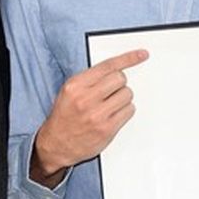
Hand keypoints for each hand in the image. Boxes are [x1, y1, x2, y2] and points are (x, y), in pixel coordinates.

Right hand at [30, 49, 147, 186]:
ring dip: (123, 98)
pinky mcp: (107, 129)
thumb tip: (117, 69)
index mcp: (75, 85)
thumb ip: (90, 79)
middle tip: (112, 91)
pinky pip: (129, 111)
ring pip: (127, 94)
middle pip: (120, 78)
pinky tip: (113, 115)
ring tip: (110, 105)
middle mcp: (85, 98)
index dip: (127, 58)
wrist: (57, 144)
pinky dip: (125, 111)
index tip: (142, 54)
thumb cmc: (64, 116)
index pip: (107, 66)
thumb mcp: (69, 91)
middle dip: (119, 83)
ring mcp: (97, 115)